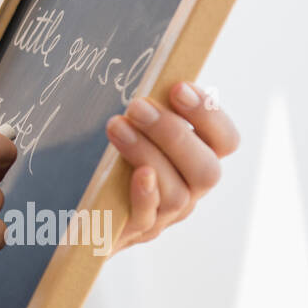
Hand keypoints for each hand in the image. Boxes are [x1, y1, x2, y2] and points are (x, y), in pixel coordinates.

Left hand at [105, 81, 239, 256]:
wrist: (82, 207)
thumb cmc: (113, 160)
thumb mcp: (137, 134)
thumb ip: (151, 112)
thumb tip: (155, 75)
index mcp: (196, 161)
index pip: (226, 141)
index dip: (210, 115)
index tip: (179, 88)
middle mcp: (190, 191)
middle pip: (207, 170)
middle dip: (174, 134)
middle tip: (137, 106)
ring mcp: (164, 216)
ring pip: (176, 193)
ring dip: (147, 153)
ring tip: (116, 126)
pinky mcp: (134, 232)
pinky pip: (147, 218)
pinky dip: (145, 194)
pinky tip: (136, 174)